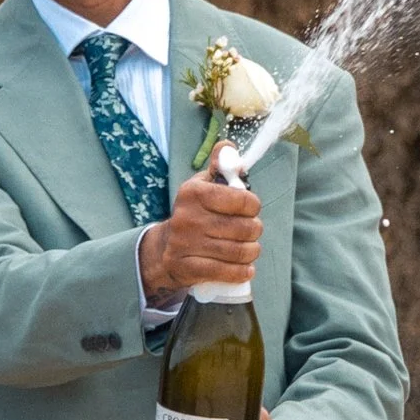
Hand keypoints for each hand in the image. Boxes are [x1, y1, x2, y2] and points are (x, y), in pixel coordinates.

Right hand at [139, 164, 260, 303]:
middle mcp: (188, 217)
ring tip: (249, 249)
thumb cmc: (192, 213)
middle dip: (254, 230)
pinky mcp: (188, 268)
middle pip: (245, 228)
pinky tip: (245, 267)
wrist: (164, 249)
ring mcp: (186, 245)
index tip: (250, 209)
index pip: (243, 199)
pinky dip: (242, 271)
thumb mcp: (201, 185)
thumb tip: (228, 147)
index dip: (253, 206)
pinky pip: (227, 272)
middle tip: (250, 231)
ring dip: (251, 252)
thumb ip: (219, 167)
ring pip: (239, 251)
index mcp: (194, 193)